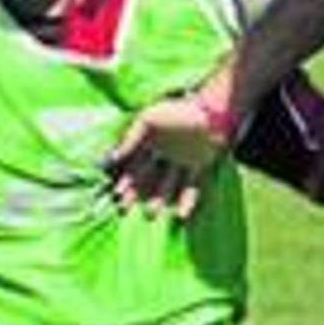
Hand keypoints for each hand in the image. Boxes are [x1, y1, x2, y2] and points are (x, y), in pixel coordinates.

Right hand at [104, 94, 231, 219]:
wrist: (211, 109)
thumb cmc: (177, 110)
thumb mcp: (146, 119)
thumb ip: (130, 138)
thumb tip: (113, 158)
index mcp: (151, 142)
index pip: (134, 166)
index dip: (126, 181)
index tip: (117, 194)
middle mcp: (164, 154)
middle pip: (147, 179)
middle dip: (135, 195)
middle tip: (124, 210)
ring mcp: (182, 162)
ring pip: (167, 186)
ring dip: (158, 201)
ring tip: (150, 215)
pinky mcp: (199, 166)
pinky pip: (192, 187)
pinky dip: (186, 201)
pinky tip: (180, 215)